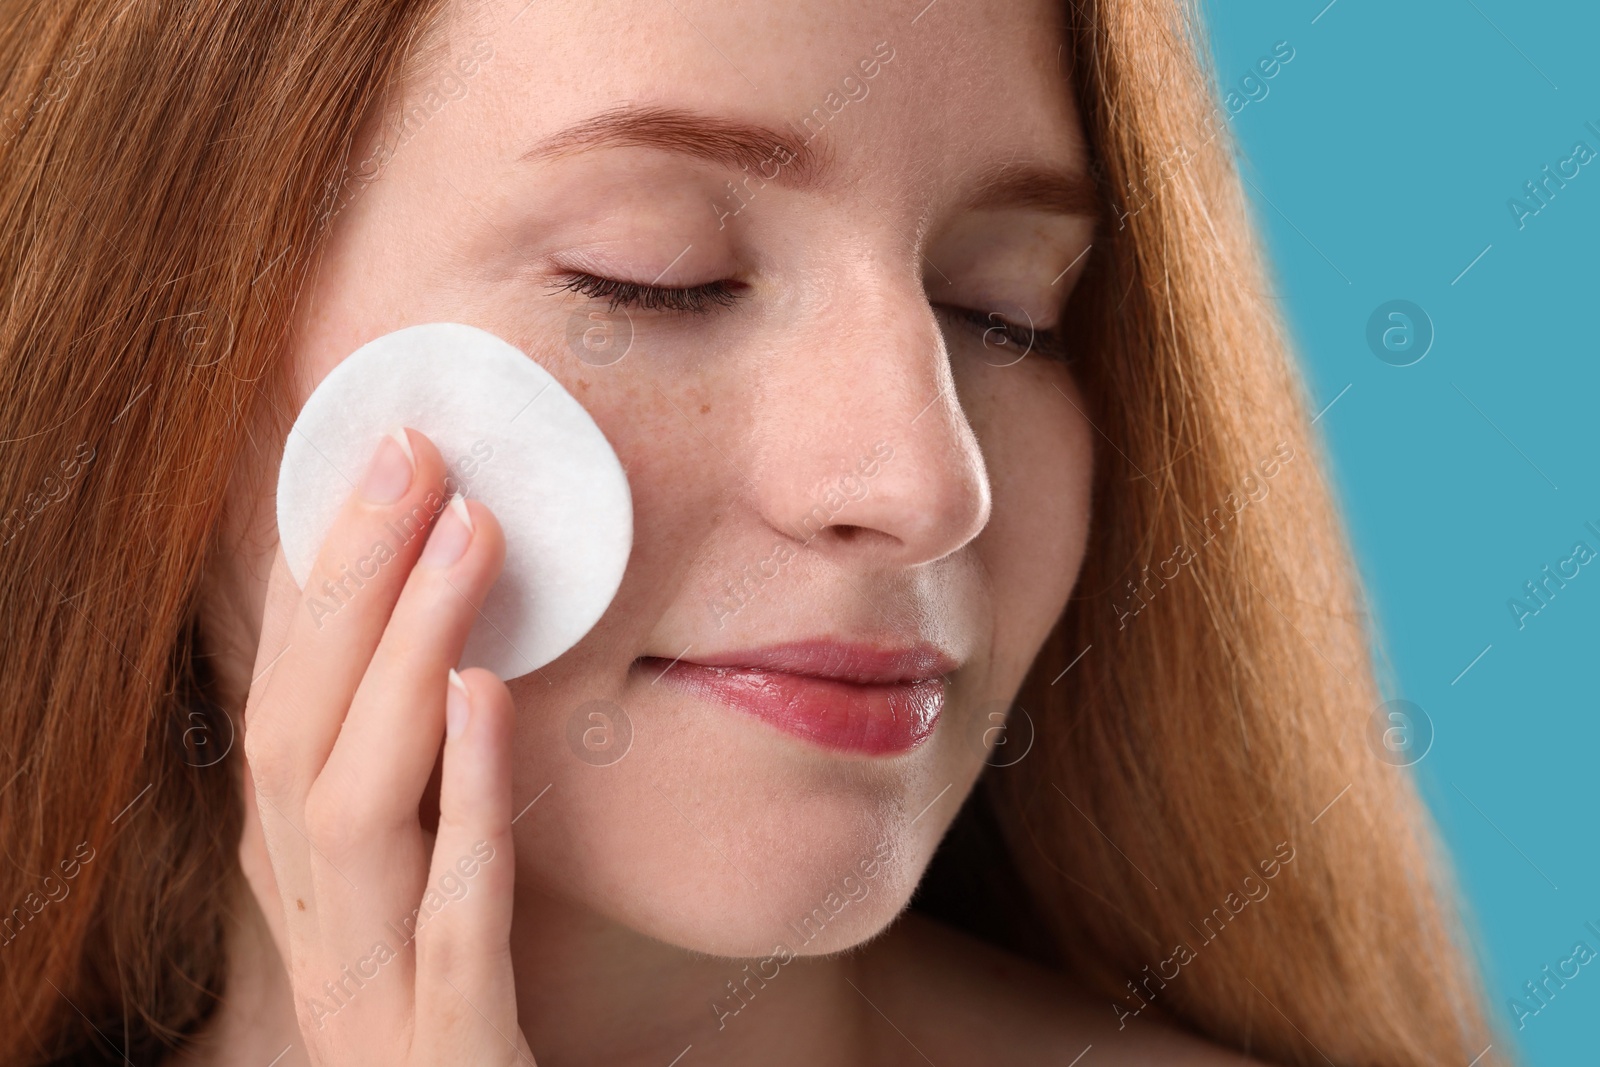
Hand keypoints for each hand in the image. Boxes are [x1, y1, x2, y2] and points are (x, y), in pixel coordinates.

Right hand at [239, 427, 533, 1064]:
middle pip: (296, 730)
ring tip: (466, 534)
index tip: (383, 461)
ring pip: (353, 807)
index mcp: (302, 879)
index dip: (325, 580)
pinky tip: (490, 698)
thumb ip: (421, 787)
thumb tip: (456, 643)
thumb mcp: (421, 890)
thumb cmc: (454, 1017)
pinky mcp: (446, 1046)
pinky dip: (463, 800)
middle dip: (349, 581)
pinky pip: (447, 916)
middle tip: (414, 451)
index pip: (286, 704)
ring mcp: (369, 989)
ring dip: (402, 656)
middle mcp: (311, 922)